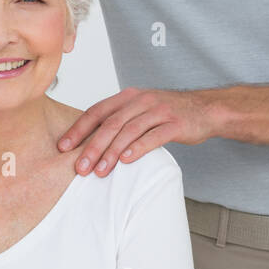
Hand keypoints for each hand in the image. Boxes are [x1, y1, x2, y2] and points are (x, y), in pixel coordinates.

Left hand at [58, 88, 216, 176]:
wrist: (206, 109)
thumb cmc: (168, 114)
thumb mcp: (140, 110)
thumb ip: (118, 121)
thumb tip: (87, 142)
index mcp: (127, 97)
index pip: (96, 112)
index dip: (78, 129)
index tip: (62, 147)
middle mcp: (141, 100)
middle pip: (110, 124)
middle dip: (92, 147)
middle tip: (79, 168)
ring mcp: (159, 111)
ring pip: (129, 131)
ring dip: (111, 152)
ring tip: (99, 171)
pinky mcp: (175, 123)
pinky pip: (154, 136)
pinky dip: (138, 148)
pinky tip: (126, 160)